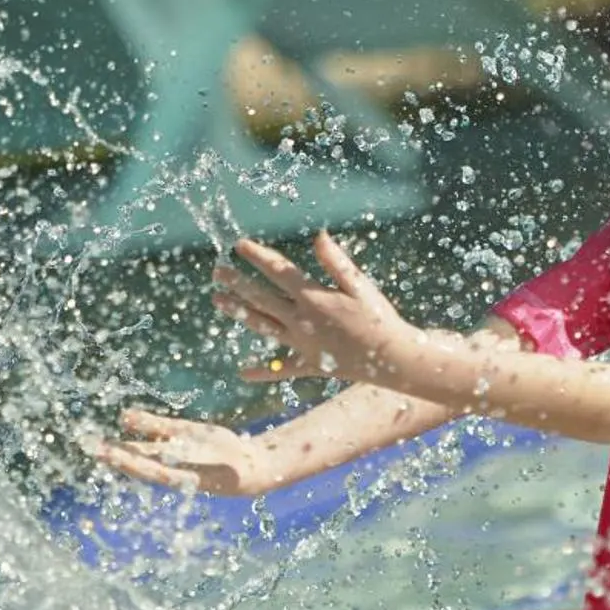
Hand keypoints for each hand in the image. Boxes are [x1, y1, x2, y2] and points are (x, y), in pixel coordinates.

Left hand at [96, 409, 283, 495]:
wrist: (247, 466)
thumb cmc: (238, 474)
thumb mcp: (230, 472)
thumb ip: (221, 468)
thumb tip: (215, 469)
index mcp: (181, 476)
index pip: (151, 471)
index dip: (131, 464)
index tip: (112, 459)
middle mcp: (172, 464)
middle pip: (139, 460)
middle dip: (117, 455)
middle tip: (94, 449)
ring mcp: (175, 449)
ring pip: (143, 445)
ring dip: (122, 442)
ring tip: (99, 439)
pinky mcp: (182, 435)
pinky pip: (159, 428)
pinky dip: (143, 422)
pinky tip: (126, 415)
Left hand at [214, 233, 410, 385]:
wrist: (392, 359)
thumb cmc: (379, 318)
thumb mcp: (360, 286)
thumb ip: (336, 262)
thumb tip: (318, 235)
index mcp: (314, 298)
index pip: (279, 272)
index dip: (258, 257)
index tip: (239, 245)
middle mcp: (301, 321)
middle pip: (261, 298)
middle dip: (237, 282)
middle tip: (217, 271)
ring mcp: (301, 344)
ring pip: (262, 326)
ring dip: (239, 313)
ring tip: (218, 301)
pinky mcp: (309, 364)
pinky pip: (281, 370)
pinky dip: (263, 372)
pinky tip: (243, 373)